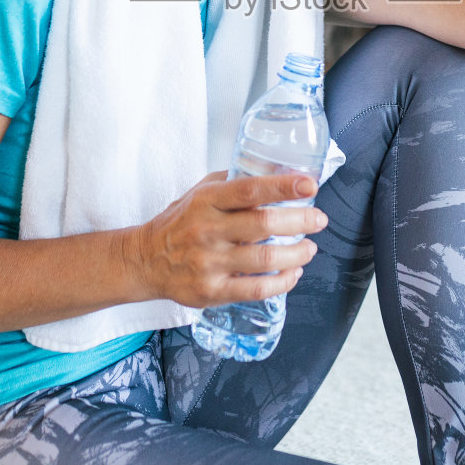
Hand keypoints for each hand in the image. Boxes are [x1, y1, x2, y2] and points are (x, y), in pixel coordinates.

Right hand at [130, 170, 328, 308]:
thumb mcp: (200, 192)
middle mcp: (208, 231)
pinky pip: (257, 289)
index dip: (282, 186)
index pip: (249, 189)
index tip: (309, 184)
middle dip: (301, 221)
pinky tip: (293, 273)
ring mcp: (210, 263)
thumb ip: (233, 184)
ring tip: (309, 248)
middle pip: (264, 224)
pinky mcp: (212, 291)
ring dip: (297, 254)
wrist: (145, 260)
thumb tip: (276, 173)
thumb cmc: (180, 222)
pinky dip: (283, 282)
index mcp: (207, 201)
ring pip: (266, 259)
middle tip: (318, 219)